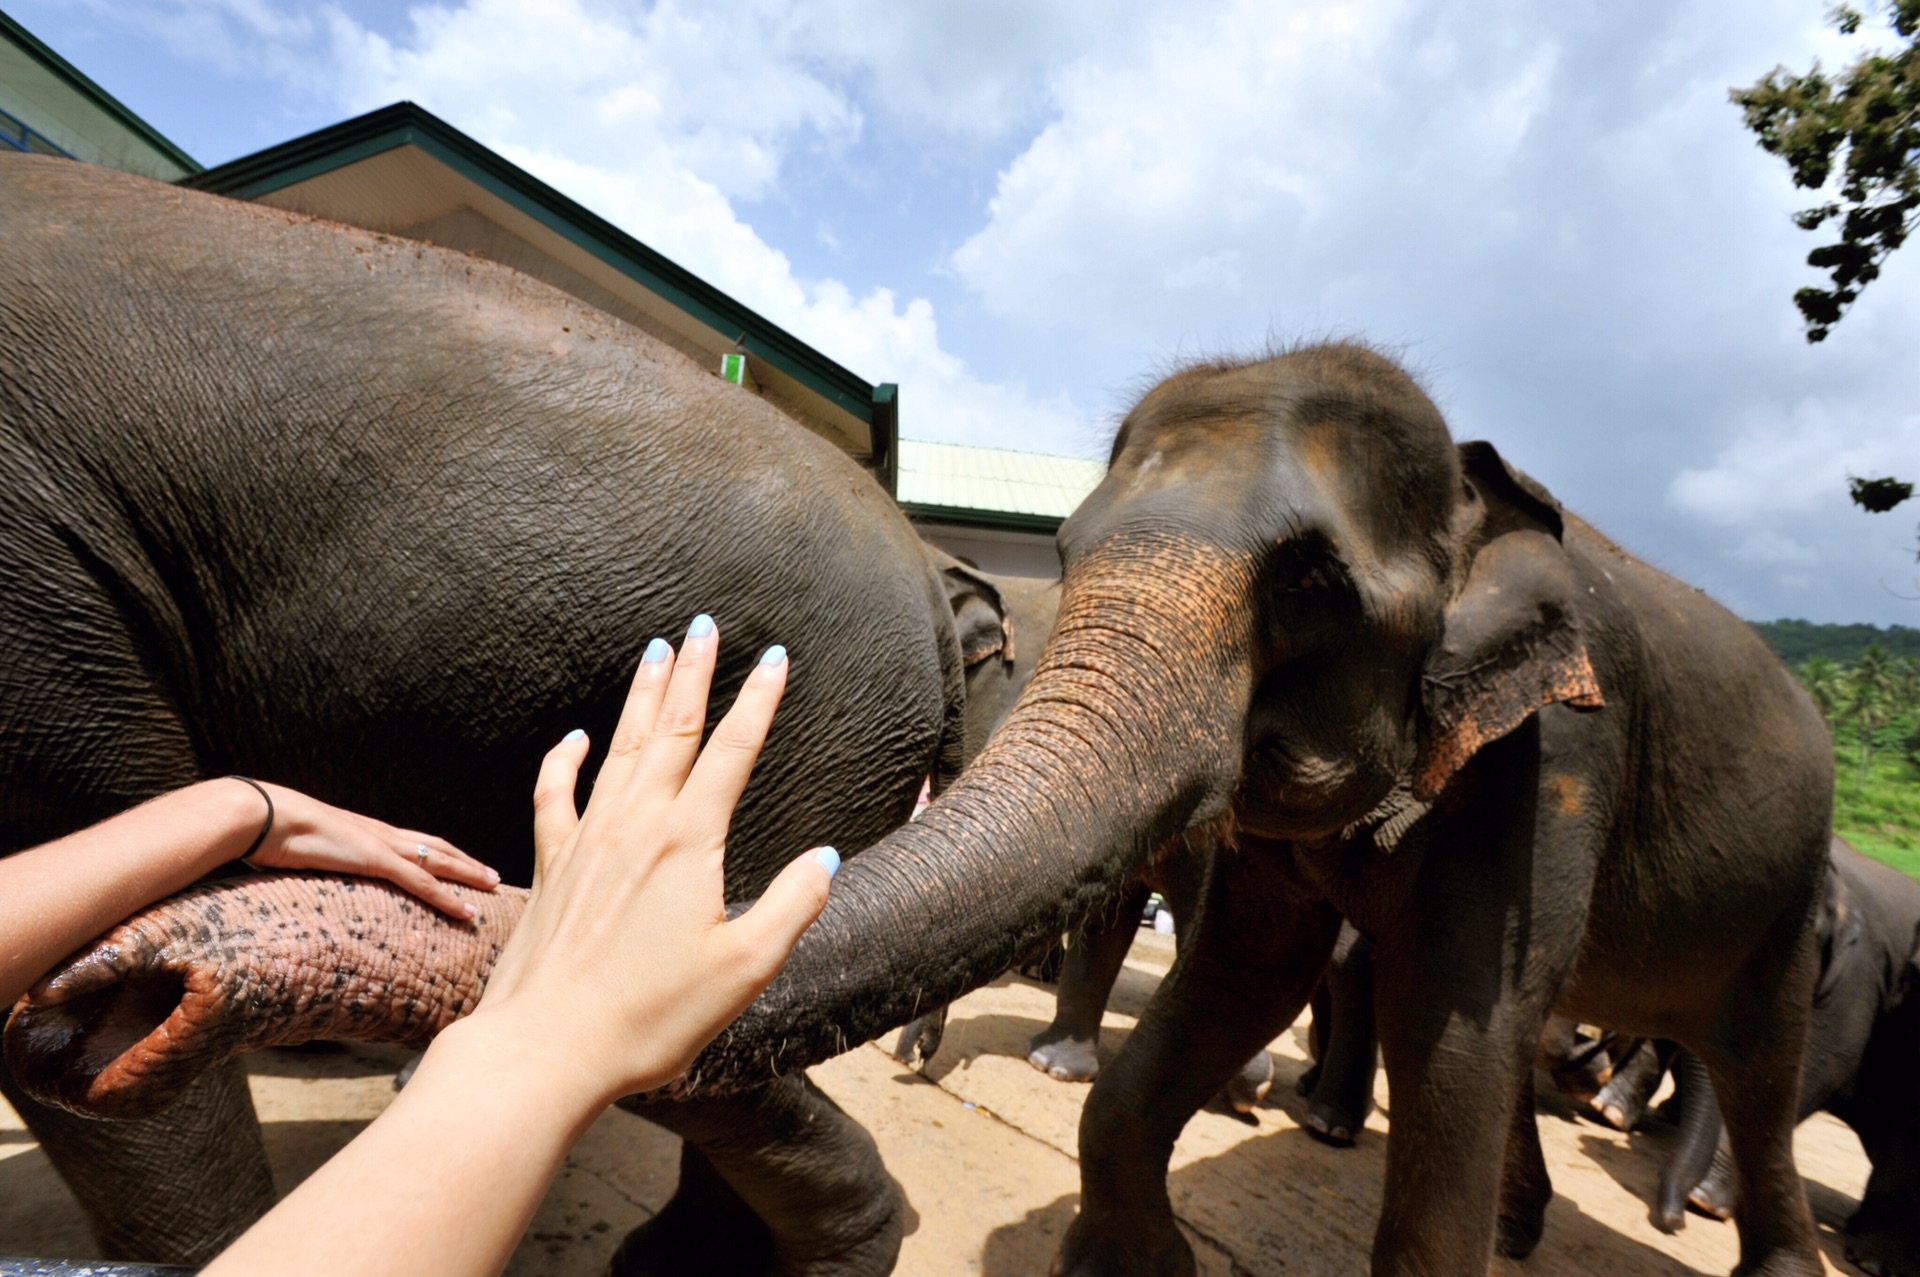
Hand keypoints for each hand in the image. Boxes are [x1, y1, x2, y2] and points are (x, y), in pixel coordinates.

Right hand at [244, 783, 498, 918]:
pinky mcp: (376, 860)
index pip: (413, 842)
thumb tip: (300, 869)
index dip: (439, 853)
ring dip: (470, 875)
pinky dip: (449, 897)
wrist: (260, 816)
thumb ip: (310, 859)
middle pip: (437, 847)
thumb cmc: (268, 832)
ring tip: (494, 886)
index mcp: (364, 831)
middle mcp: (380, 834)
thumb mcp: (298, 849)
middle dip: (466, 862)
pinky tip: (468, 910)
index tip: (459, 862)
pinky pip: (422, 883)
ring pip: (441, 862)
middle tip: (492, 875)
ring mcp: (381, 845)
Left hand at [469, 617, 834, 1103]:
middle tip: (703, 625)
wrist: (546, 1047)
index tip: (775, 656)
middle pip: (671, 730)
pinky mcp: (553, 866)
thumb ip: (791, 906)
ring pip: (618, 747)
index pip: (733, 752)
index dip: (758, 701)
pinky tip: (575, 738)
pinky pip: (556, 794)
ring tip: (655, 651)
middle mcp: (637, 825)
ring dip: (640, 696)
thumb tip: (824, 858)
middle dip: (693, 673)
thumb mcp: (745, 969)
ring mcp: (588, 841)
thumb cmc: (651, 1016)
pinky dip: (565, 759)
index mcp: (689, 841)